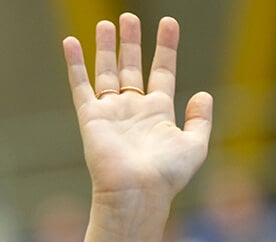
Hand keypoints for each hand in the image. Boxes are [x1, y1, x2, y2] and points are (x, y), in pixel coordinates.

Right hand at [63, 14, 211, 200]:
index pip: (163, 71)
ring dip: (106, 47)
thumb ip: (201, 119)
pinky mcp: (91, 117)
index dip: (166, 47)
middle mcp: (134, 109)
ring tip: (107, 23)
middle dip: (131, 42)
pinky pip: (81, 85)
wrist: (137, 190)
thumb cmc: (167, 174)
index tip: (168, 23)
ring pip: (107, 71)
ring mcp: (112, 112)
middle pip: (132, 67)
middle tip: (129, 18)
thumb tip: (203, 94)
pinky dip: (75, 64)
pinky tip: (72, 42)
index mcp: (159, 113)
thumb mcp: (195, 145)